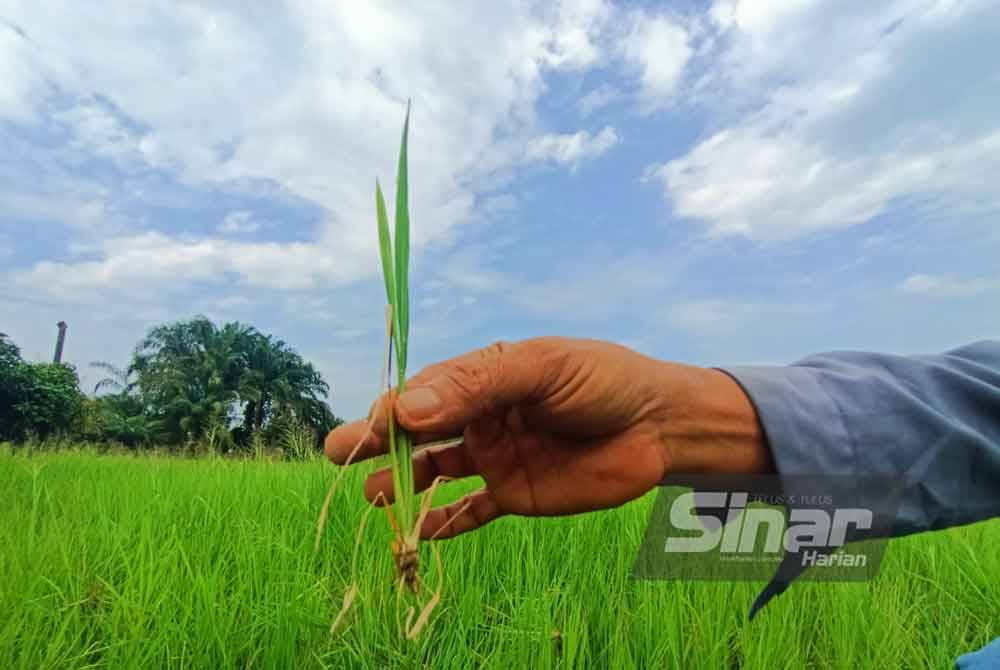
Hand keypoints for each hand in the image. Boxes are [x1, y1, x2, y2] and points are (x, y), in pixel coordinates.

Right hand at [324, 337, 770, 539]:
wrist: (659, 425)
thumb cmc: (603, 381)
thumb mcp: (541, 368)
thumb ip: (477, 384)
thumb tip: (406, 408)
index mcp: (484, 378)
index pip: (423, 394)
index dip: (390, 411)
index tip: (363, 430)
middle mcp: (482, 417)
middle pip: (419, 432)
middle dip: (378, 444)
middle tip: (336, 457)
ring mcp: (497, 456)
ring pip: (436, 473)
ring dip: (403, 486)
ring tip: (373, 501)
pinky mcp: (517, 493)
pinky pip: (472, 511)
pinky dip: (446, 524)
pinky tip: (422, 536)